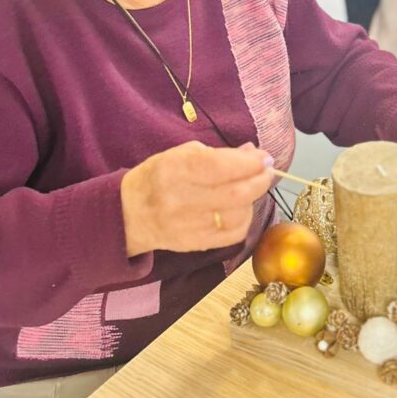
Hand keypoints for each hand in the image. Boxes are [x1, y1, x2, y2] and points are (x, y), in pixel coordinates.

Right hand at [121, 142, 273, 255]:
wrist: (129, 213)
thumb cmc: (159, 176)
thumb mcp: (182, 154)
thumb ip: (219, 154)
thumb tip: (253, 153)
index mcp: (175, 169)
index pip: (221, 167)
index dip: (250, 163)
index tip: (264, 158)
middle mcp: (181, 199)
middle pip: (235, 193)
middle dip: (260, 180)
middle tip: (267, 172)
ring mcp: (188, 226)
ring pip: (237, 215)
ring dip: (253, 199)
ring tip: (251, 188)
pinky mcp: (195, 244)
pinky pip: (233, 235)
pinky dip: (245, 219)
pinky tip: (241, 208)